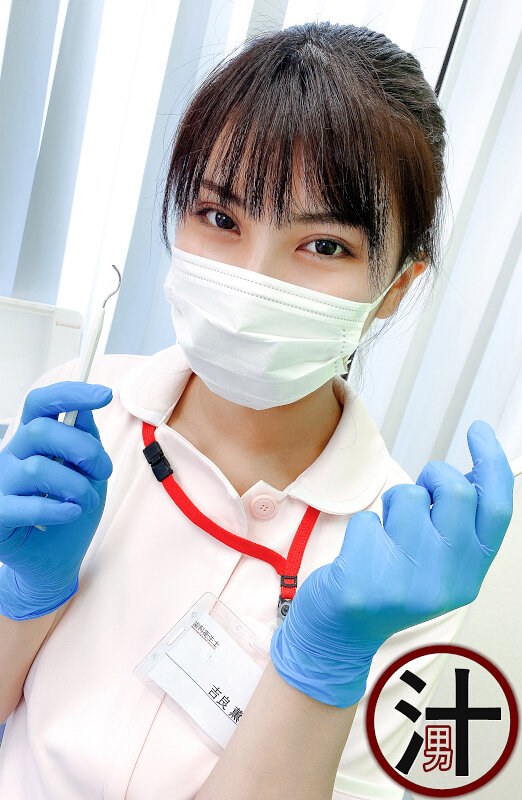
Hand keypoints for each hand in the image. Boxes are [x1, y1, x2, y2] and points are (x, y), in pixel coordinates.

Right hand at [0, 382, 113, 619]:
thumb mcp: (87, 473)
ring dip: (76, 486)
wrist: (53, 561)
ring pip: (38, 468)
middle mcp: (11, 456)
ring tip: (85, 501)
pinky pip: (27, 504)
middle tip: (103, 469)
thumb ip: (85, 441)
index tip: (105, 395)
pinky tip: (71, 513)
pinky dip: (58, 509)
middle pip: (42, 432)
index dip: (70, 394)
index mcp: (32, 440)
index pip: (41, 403)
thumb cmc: (69, 511)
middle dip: (84, 448)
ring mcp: (0, 484)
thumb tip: (85, 408)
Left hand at [270, 420, 514, 706]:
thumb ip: (458, 526)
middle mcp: (446, 581)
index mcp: (470, 573)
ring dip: (394, 503)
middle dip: (435, 476)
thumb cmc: (390, 586)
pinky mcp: (366, 580)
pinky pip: (368, 519)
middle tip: (421, 491)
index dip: (493, 463)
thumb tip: (475, 471)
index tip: (479, 432)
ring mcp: (407, 583)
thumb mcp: (439, 564)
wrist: (341, 633)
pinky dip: (363, 526)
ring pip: (408, 497)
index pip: (496, 509)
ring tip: (387, 532)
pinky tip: (362, 555)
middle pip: (456, 492)